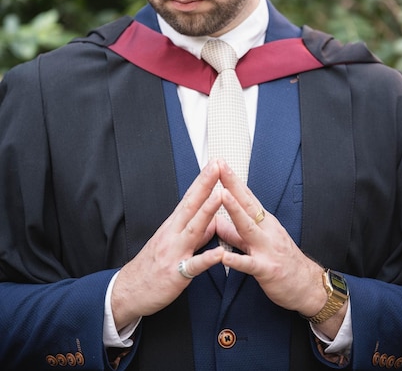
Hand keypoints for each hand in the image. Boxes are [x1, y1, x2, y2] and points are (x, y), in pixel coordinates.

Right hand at [111, 159, 224, 329]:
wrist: (127, 292)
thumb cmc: (151, 267)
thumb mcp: (172, 244)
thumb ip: (195, 233)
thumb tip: (213, 220)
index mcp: (172, 226)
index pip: (189, 198)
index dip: (202, 181)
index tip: (213, 164)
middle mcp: (172, 234)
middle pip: (191, 205)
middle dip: (205, 184)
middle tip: (217, 166)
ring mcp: (174, 252)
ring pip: (193, 229)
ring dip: (207, 210)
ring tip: (221, 195)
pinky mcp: (176, 273)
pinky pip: (193, 265)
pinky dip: (207, 258)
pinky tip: (219, 253)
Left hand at [215, 160, 346, 336]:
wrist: (307, 286)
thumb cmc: (282, 262)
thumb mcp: (257, 243)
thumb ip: (234, 233)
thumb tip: (216, 220)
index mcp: (264, 222)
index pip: (246, 196)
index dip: (232, 179)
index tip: (220, 163)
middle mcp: (266, 230)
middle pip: (246, 204)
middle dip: (232, 185)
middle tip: (219, 167)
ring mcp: (267, 248)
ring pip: (248, 227)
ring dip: (234, 210)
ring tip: (221, 195)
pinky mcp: (267, 269)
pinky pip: (249, 264)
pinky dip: (236, 260)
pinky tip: (223, 256)